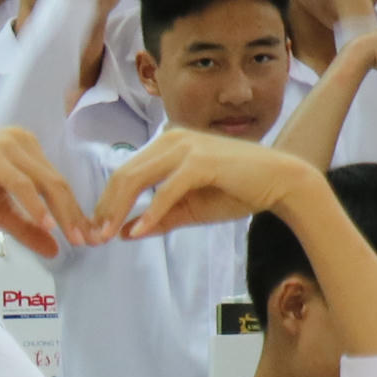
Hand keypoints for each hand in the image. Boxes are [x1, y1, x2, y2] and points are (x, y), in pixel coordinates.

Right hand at [0, 128, 91, 259]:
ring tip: (74, 238)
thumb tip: (55, 250)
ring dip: (63, 212)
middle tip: (88, 242)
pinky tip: (46, 226)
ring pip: (46, 183)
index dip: (73, 210)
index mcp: (24, 146)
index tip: (85, 236)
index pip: (56, 182)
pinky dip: (36, 206)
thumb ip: (25, 227)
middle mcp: (21, 140)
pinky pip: (22, 184)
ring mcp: (6, 145)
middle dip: (75, 214)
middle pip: (57, 182)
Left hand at [89, 129, 315, 242]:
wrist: (284, 182)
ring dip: (118, 210)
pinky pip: (166, 190)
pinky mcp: (201, 161)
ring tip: (107, 235)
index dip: (106, 203)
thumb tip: (122, 233)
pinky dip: (151, 211)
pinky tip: (139, 231)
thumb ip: (158, 217)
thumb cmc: (238, 192)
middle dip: (105, 208)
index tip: (94, 230)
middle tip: (92, 237)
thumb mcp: (190, 208)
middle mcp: (171, 139)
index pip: (124, 173)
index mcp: (166, 144)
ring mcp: (186, 147)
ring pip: (137, 179)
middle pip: (123, 175)